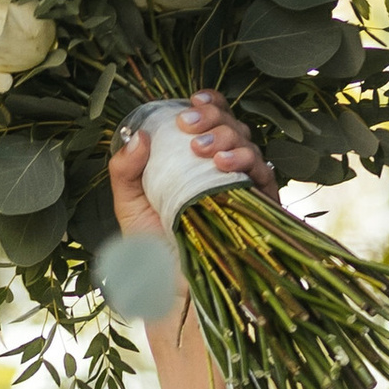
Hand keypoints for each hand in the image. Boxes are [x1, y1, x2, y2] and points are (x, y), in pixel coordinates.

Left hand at [108, 89, 277, 242]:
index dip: (209, 104)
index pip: (212, 120)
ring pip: (248, 143)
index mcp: (196, 160)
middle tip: (189, 127)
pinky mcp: (258, 206)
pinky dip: (246, 162)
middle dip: (213, 118)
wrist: (168, 286)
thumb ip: (125, 170)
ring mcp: (243, 185)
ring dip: (227, 138)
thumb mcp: (129, 204)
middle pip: (231, 125)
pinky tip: (223, 164)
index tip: (193, 102)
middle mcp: (223, 168)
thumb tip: (138, 136)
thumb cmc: (150, 247)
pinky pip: (263, 173)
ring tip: (203, 151)